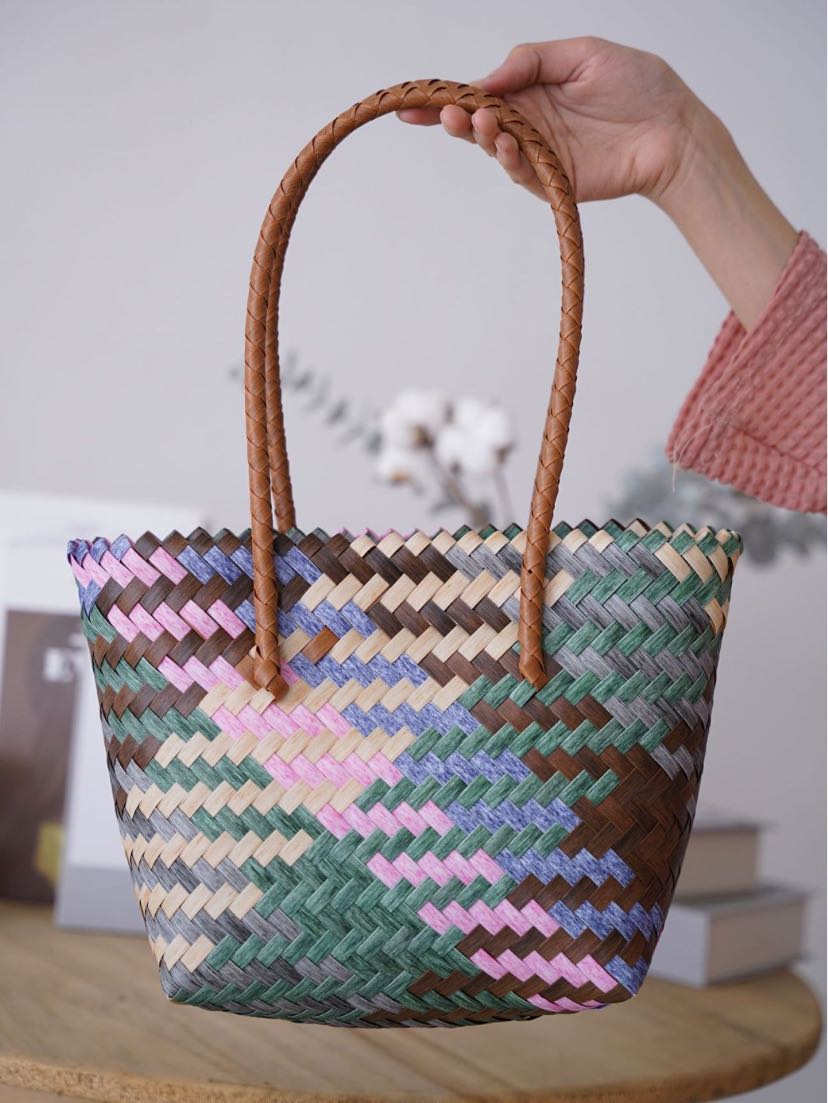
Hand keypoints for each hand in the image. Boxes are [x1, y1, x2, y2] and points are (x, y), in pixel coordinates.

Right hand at [399, 37, 797, 328]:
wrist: (674, 128)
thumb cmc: (638, 84)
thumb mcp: (583, 53)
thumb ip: (533, 60)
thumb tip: (489, 76)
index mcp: (531, 90)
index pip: (480, 93)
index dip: (446, 98)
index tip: (413, 102)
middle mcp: (529, 123)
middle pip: (477, 125)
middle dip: (452, 120)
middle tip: (440, 114)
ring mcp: (540, 154)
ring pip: (494, 149)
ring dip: (480, 136)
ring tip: (478, 121)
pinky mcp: (554, 181)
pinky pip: (522, 172)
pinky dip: (509, 158)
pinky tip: (505, 141)